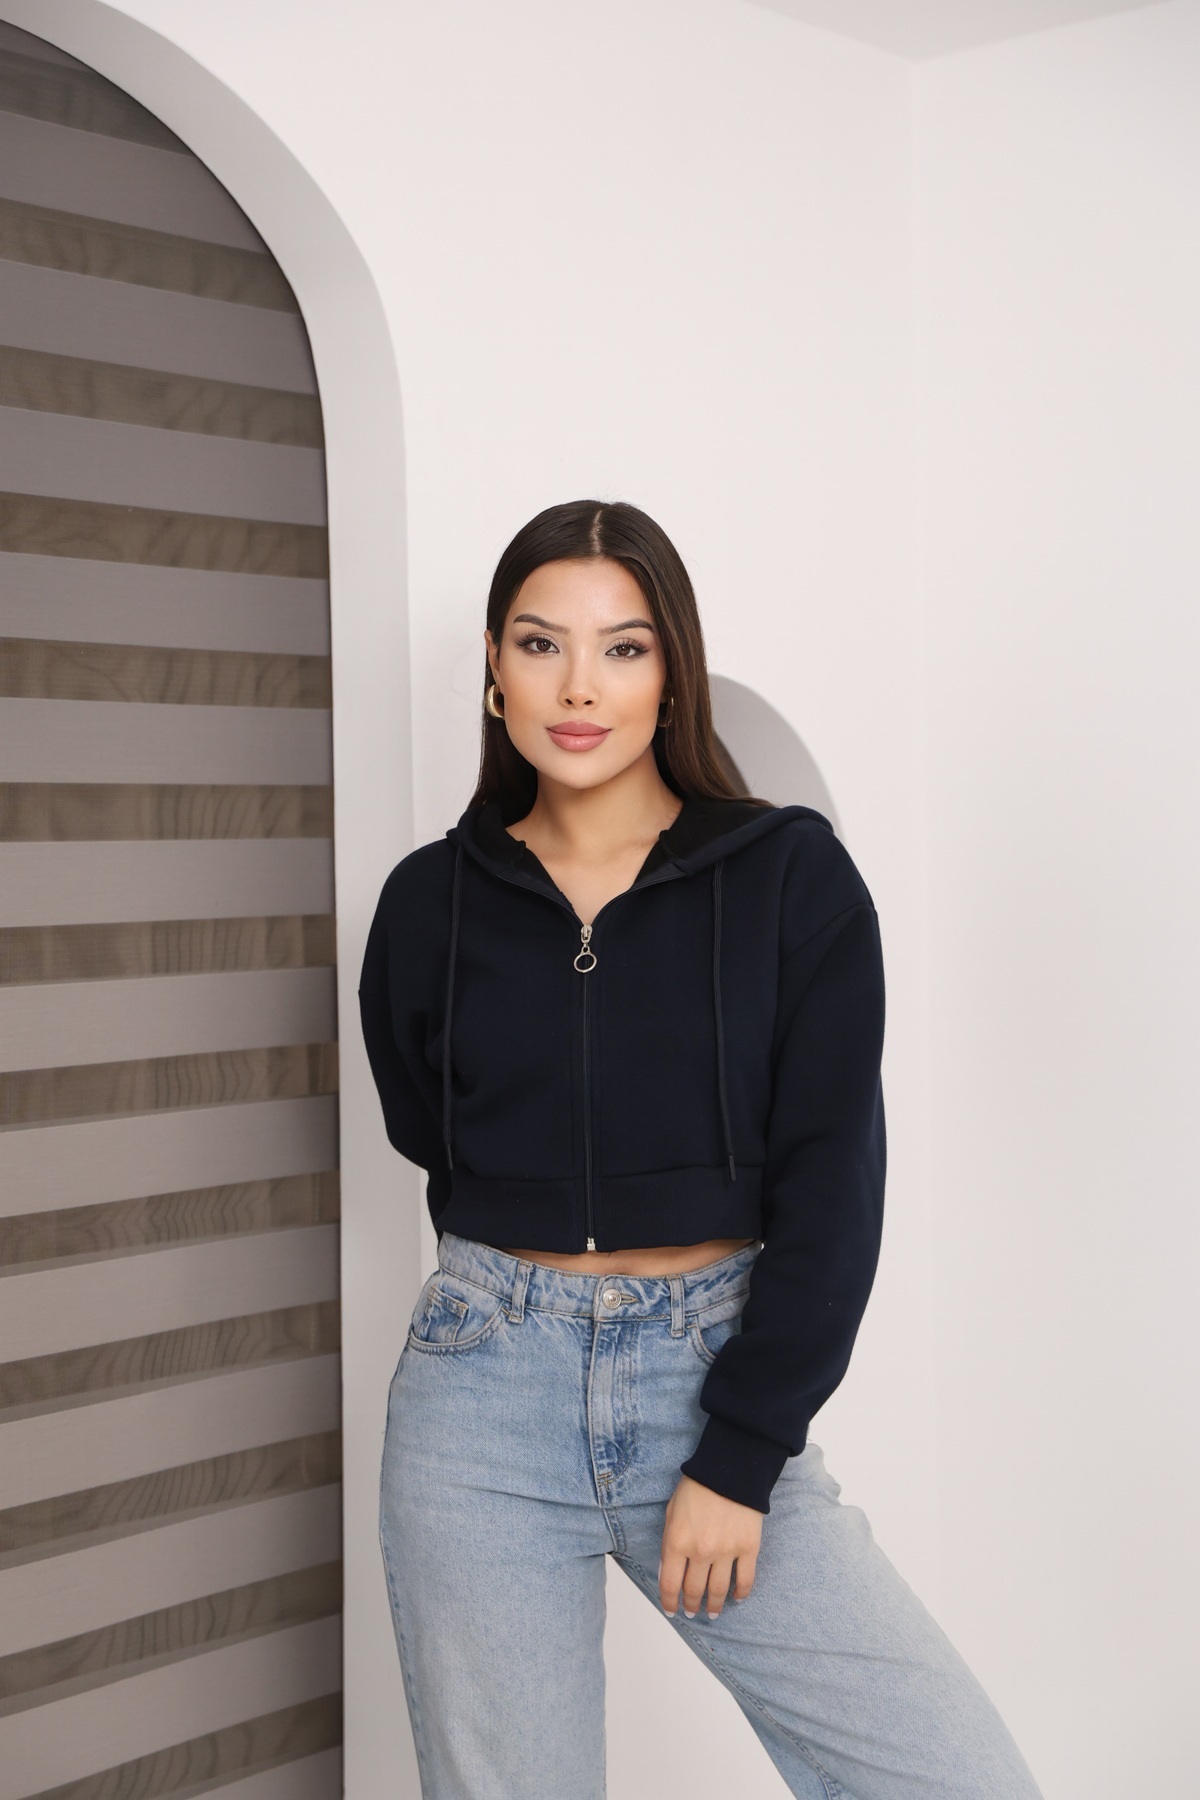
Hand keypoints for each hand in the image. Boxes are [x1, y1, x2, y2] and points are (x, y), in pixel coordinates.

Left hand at [659, 1473, 761, 1618]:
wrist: (730, 1468)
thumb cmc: (697, 1486)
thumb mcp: (671, 1511)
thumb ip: (668, 1542)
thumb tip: (667, 1570)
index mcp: (677, 1541)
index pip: (670, 1584)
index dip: (669, 1602)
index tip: (671, 1610)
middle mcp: (700, 1552)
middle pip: (694, 1591)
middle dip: (691, 1605)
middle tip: (691, 1611)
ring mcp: (726, 1552)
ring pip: (718, 1591)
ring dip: (714, 1606)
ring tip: (712, 1612)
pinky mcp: (748, 1549)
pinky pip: (745, 1580)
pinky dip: (741, 1594)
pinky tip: (737, 1599)